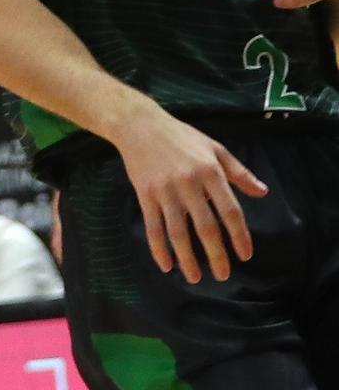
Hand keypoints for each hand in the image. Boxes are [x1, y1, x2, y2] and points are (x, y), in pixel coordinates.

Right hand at [115, 104, 265, 283]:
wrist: (138, 124)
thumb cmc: (181, 136)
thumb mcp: (214, 147)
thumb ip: (239, 172)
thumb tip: (263, 192)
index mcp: (209, 171)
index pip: (230, 210)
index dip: (239, 236)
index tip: (245, 255)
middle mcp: (188, 183)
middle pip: (206, 227)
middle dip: (216, 255)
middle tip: (223, 275)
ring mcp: (165, 190)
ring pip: (178, 232)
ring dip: (187, 259)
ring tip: (195, 278)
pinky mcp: (145, 194)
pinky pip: (153, 227)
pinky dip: (159, 249)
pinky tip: (166, 265)